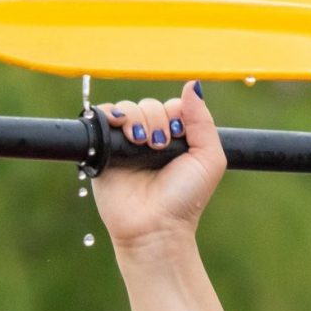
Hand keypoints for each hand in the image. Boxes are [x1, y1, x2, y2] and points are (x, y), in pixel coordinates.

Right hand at [90, 83, 225, 249]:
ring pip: (128, 108)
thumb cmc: (184, 198)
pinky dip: (111, 115)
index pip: (173, 107)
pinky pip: (102, 116)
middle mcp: (151, 138)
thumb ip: (203, 122)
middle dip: (155, 120)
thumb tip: (193, 85)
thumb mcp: (208, 159)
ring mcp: (126, 143)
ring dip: (136, 120)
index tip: (177, 139)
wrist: (154, 225)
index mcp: (177, 139)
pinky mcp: (103, 149)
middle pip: (149, 105)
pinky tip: (121, 130)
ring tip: (141, 144)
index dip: (175, 116)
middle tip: (159, 148)